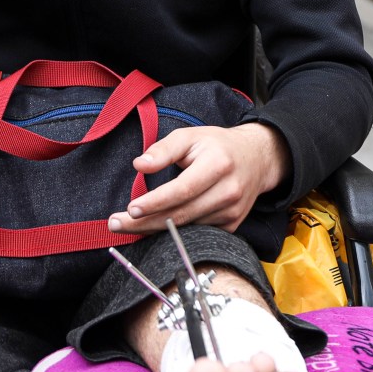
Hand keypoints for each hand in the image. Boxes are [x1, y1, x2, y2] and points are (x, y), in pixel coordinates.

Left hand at [106, 122, 288, 234]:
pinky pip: (196, 234)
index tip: (130, 208)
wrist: (257, 160)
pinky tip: (152, 229)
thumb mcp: (190, 137)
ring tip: (127, 226)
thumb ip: (163, 149)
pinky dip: (173, 234)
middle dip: (144, 222)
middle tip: (116, 224)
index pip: (182, 190)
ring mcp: (232, 212)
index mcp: (218, 165)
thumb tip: (139, 165)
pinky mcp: (231, 225)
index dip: (155, 202)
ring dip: (154, 230)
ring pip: (186, 229)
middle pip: (181, 215)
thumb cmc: (217, 146)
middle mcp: (228, 192)